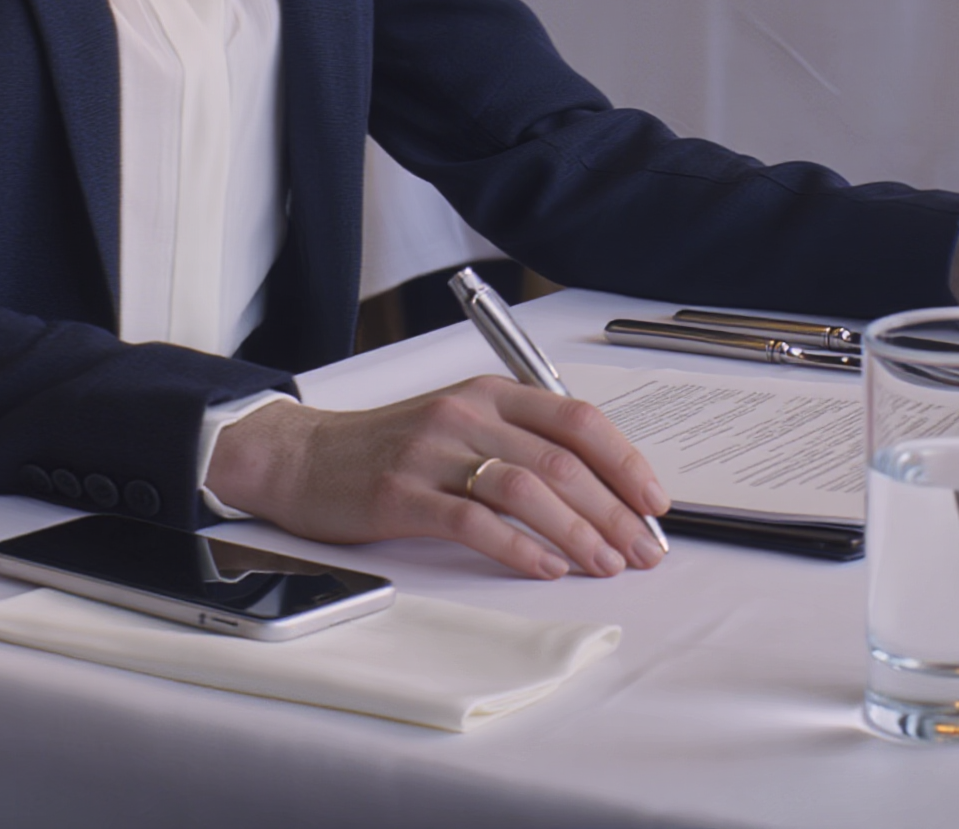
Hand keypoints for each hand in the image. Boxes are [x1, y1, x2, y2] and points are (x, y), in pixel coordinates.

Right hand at [204, 377, 669, 580]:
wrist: (303, 457)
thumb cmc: (390, 448)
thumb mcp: (460, 424)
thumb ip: (520, 443)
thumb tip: (599, 490)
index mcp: (489, 392)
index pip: (576, 417)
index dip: (624, 460)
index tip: (654, 501)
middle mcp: (466, 413)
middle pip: (561, 459)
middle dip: (614, 510)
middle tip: (644, 549)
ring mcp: (434, 452)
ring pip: (527, 488)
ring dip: (578, 532)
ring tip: (605, 564)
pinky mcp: (403, 493)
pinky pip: (474, 521)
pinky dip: (519, 547)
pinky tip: (545, 567)